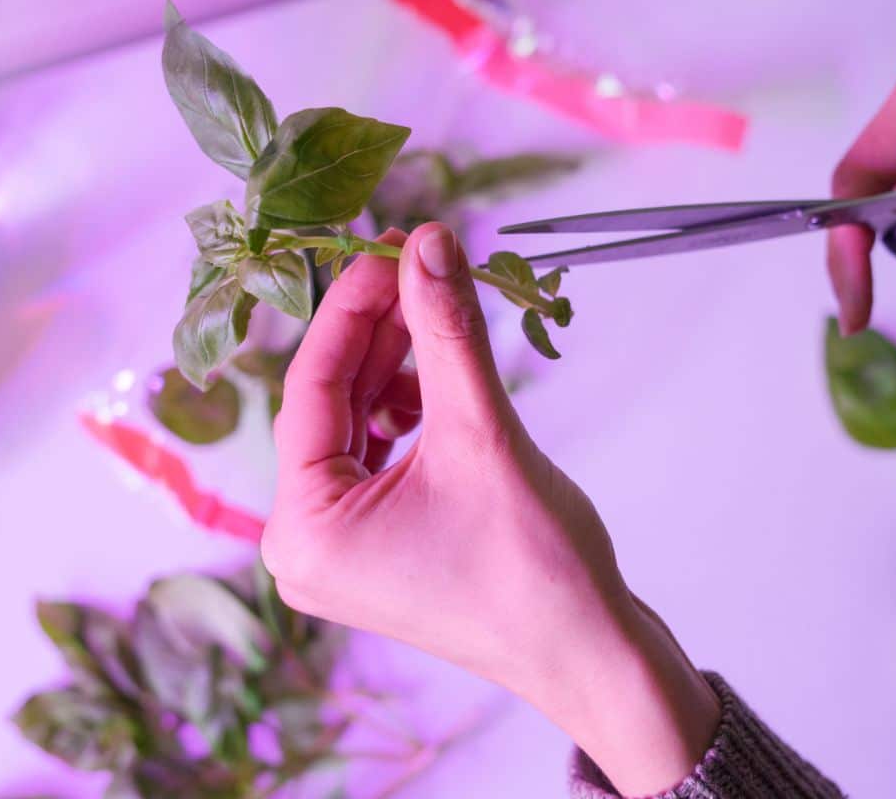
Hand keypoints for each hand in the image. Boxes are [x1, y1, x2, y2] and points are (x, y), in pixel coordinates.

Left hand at [262, 222, 719, 795]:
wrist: (591, 654)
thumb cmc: (536, 569)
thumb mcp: (482, 433)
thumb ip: (448, 331)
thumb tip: (430, 242)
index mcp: (304, 530)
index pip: (309, 390)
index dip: (350, 308)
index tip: (388, 246)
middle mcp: (305, 547)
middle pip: (329, 407)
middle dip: (378, 334)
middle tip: (419, 264)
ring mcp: (341, 552)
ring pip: (354, 428)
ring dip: (395, 369)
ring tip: (439, 316)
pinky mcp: (378, 548)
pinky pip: (376, 459)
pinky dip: (407, 413)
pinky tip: (443, 382)